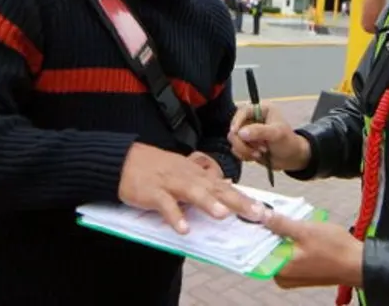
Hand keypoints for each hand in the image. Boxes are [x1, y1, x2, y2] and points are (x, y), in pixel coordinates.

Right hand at [118, 143, 263, 233]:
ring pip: (193, 193)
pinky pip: (164, 205)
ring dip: (208, 203)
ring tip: (224, 215)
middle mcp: (188, 177)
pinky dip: (174, 216)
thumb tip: (227, 183)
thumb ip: (205, 178)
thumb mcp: (184, 169)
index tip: (264, 211)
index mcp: (197, 174)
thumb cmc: (156, 167)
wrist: (124, 160)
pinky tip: (183, 229)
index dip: (245, 198)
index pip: (225, 187)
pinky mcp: (152, 192)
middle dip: (238, 202)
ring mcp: (170, 184)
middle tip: (258, 214)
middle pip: (216, 189)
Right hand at [228, 102, 311, 170]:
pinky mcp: (246, 144)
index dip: (237, 121)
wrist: (291, 159)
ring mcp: (248, 132)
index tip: (235, 132)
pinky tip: (257, 156)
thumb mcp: (276, 134)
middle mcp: (252, 119)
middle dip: (245, 142)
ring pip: (234, 140)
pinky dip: (244, 155)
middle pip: (235, 128)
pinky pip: (236, 149)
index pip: (243, 111)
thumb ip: (259, 131)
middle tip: (260, 149)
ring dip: (245, 150)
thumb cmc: (288, 142)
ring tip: (260, 153)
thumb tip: (240, 132)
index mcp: (261, 110)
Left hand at [263, 210, 363, 288]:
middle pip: (268, 248)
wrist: (358, 263)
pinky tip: (300, 228)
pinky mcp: (301, 272)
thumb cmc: (335, 249)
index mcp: (279, 269)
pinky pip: (290, 253)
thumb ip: (279, 223)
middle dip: (271, 229)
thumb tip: (259, 214)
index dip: (257, 228)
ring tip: (290, 218)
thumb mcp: (305, 230)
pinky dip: (292, 241)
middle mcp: (282, 276)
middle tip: (276, 211)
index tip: (257, 213)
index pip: (256, 248)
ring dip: (283, 234)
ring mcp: (292, 276)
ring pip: (280, 249)